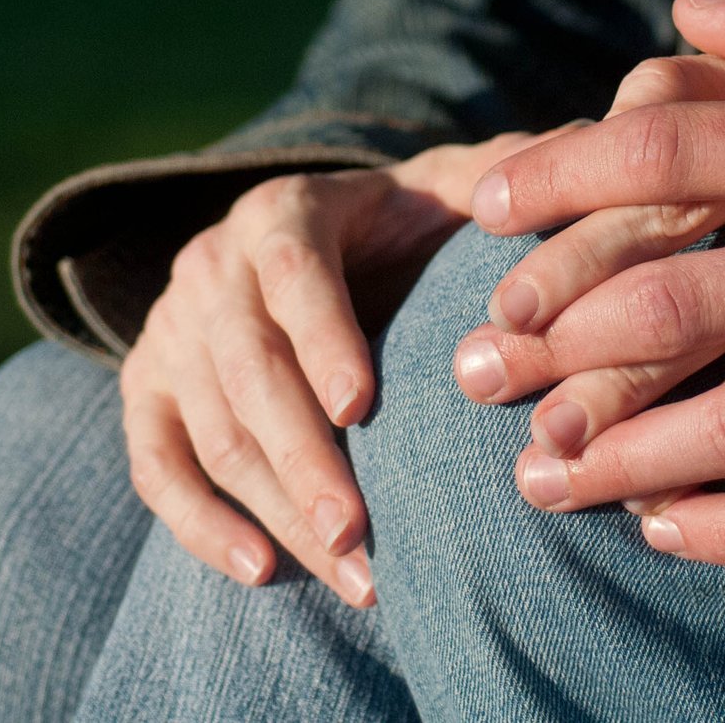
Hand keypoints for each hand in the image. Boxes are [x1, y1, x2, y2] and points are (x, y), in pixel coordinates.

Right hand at [121, 136, 528, 605]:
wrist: (300, 246)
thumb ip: (506, 177)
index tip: (363, 407)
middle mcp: (212, 265)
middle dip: (302, 455)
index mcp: (284, 212)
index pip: (293, 272)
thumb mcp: (448, 188)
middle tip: (362, 532)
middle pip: (245, 367)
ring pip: (209, 428)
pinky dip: (199, 523)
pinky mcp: (146, 389)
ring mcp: (171, 330)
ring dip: (276, 507)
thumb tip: (579, 152)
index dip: (322, 338)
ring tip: (353, 573)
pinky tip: (262, 571)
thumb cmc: (401, 227)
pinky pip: (156, 464)